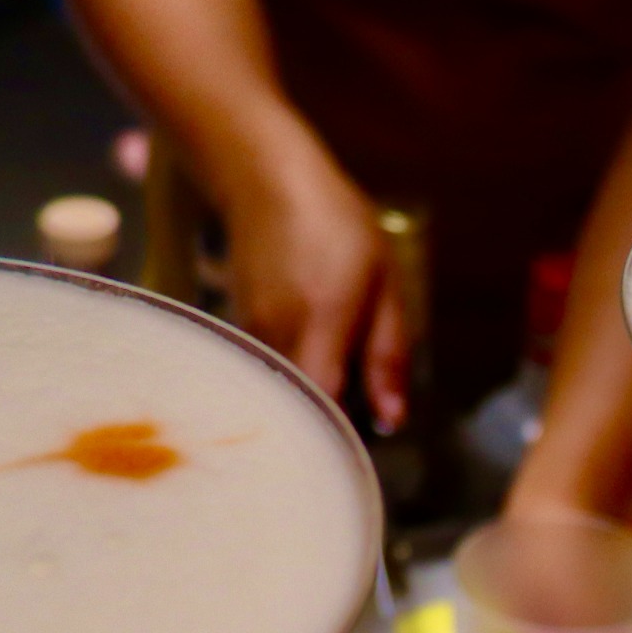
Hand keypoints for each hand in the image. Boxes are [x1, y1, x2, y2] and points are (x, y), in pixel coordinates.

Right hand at [215, 132, 409, 429]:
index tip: (366, 453)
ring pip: (282, 396)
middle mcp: (278, 336)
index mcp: (321, 323)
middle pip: (300, 412)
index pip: (326, 410)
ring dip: (311, 406)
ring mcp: (251, 335)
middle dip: (329, 432)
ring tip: (342, 395)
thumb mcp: (384, 282)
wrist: (264, 178)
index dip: (344, 439)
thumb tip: (393, 420)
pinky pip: (269, 376)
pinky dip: (293, 385)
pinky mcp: (238, 332)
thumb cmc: (336, 223)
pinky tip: (316, 368)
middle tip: (358, 434)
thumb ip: (387, 354)